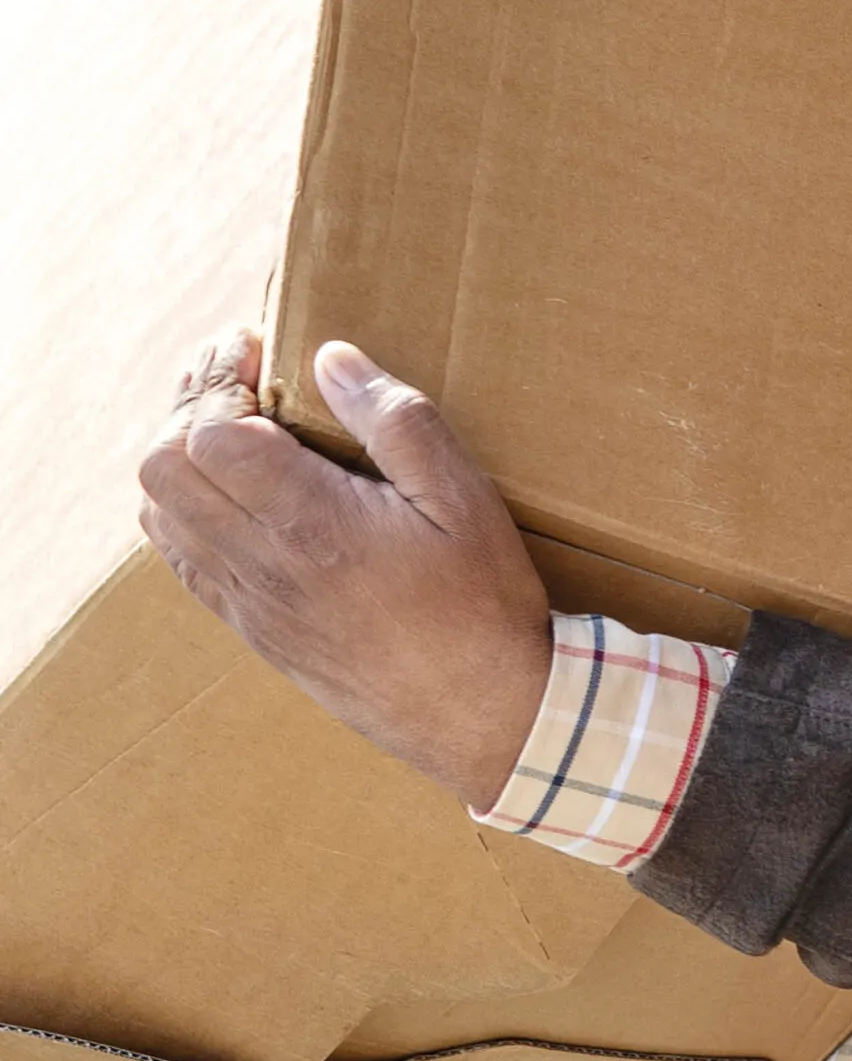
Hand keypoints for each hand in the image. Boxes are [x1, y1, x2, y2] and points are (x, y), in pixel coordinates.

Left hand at [138, 332, 553, 813]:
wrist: (481, 715)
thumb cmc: (481, 601)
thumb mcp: (462, 496)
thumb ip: (394, 420)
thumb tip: (331, 358)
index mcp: (309, 524)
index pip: (207, 435)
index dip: (220, 378)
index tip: (258, 345)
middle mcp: (260, 565)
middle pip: (162, 468)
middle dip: (189, 405)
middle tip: (240, 374)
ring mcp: (249, 604)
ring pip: (160, 514)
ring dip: (181, 455)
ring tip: (234, 421)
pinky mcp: (255, 631)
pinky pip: (183, 560)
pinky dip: (187, 507)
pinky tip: (236, 488)